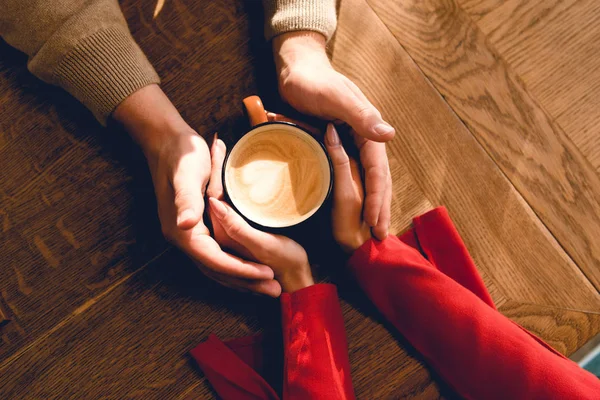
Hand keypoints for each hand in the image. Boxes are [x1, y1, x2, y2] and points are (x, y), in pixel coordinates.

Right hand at [112, 84, 279, 295]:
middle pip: (218, 271)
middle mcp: (183, 238)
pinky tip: (250, 267)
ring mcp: (187, 235)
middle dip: (246, 282)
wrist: (165, 140)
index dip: (242, 270)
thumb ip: (187, 201)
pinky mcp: (194, 229)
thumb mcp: (186, 173)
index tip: (267, 274)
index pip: (216, 260)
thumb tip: (187, 226)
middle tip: (275, 290)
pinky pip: (215, 256)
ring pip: (217, 267)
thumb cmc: (182, 153)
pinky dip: (233, 266)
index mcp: (182, 230)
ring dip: (242, 279)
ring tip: (268, 285)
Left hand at [207, 136, 313, 292]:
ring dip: (221, 174)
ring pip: (221, 198)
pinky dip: (229, 187)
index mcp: (223, 236)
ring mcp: (232, 234)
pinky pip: (230, 206)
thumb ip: (236, 226)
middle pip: (214, 194)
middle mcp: (223, 234)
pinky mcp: (243, 234)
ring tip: (222, 150)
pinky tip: (234, 176)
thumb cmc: (285, 262)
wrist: (301, 280)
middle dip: (215, 167)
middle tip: (217, 142)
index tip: (217, 146)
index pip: (213, 196)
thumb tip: (214, 202)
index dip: (214, 169)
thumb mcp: (263, 243)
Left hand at [273, 31, 392, 238]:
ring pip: (366, 178)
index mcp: (369, 129)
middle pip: (377, 178)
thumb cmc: (313, 81)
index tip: (375, 224)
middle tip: (380, 237)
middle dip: (381, 208)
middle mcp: (365, 136)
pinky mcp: (338, 142)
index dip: (378, 199)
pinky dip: (356, 191)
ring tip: (372, 229)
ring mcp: (352, 140)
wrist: (296, 67)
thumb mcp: (336, 97)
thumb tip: (390, 136)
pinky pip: (351, 172)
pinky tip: (353, 206)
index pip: (378, 171)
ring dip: (372, 204)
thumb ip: (362, 116)